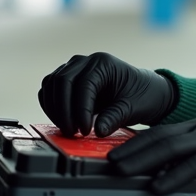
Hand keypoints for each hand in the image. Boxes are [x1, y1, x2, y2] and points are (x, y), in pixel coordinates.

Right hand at [38, 52, 175, 136]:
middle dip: (64, 111)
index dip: (80, 109)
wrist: (145, 92)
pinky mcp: (68, 79)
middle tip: (72, 133)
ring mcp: (74, 69)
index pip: (83, 84)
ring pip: (51, 85)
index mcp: (103, 63)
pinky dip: (51, 106)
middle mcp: (85, 62)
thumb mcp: (133, 108)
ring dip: (55, 109)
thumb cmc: (142, 96)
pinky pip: (50, 90)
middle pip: (62, 82)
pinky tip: (62, 122)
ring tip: (68, 130)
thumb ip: (115, 117)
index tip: (84, 130)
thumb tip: (98, 131)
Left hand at [108, 116, 195, 195]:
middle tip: (109, 162)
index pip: (163, 133)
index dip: (137, 142)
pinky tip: (156, 186)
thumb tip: (174, 180)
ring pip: (170, 148)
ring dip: (142, 160)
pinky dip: (171, 177)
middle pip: (160, 137)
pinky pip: (192, 166)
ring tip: (121, 171)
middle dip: (131, 150)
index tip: (117, 154)